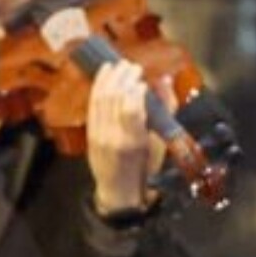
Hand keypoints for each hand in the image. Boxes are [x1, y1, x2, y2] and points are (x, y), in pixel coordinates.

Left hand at [84, 65, 171, 214]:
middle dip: (124, 78)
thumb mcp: (161, 142)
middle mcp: (113, 137)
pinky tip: (105, 72)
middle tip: (133, 67)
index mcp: (134, 142)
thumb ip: (165, 109)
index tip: (143, 81)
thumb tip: (165, 80)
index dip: (136, 90)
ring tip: (121, 65)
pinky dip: (98, 85)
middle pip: (115, 99)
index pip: (131, 108)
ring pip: (102, 99)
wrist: (119, 191)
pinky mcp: (90, 132)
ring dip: (111, 78)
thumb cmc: (146, 169)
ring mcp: (99, 135)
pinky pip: (93, 104)